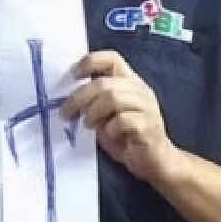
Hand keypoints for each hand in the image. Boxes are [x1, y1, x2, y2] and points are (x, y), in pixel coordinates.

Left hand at [61, 50, 175, 181]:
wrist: (154, 162)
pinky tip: (109, 135)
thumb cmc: (126, 137)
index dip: (90, 62)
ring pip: (113, 98)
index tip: (73, 75)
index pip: (112, 59)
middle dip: (80, 97)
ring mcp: (147, 107)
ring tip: (88, 124)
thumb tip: (69, 97)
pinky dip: (110, 128)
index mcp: (130, 82)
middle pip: (105, 83)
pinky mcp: (149, 126)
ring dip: (93, 112)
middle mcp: (140, 90)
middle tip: (65, 112)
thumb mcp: (105, 116)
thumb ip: (93, 102)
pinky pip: (123, 121)